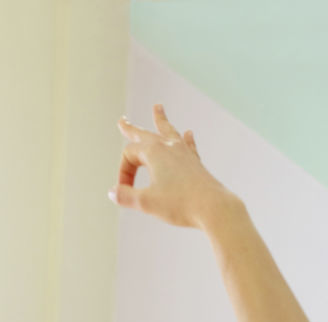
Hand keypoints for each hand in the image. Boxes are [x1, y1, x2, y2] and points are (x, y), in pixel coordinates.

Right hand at [108, 104, 233, 227]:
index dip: (123, 173)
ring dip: (161, 120)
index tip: (127, 192)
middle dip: (132, 129)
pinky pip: (188, 146)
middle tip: (122, 121)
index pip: (129, 155)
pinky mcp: (196, 164)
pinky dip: (185, 140)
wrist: (214, 208)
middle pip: (145, 134)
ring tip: (158, 107)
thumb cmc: (181, 205)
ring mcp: (184, 153)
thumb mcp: (147, 202)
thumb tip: (113, 192)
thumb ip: (127, 196)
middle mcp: (169, 147)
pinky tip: (188, 134)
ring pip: (169, 132)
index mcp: (154, 152)